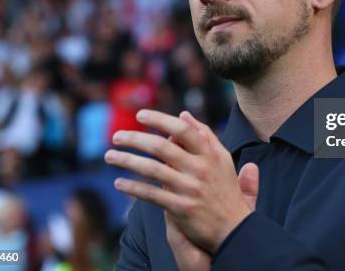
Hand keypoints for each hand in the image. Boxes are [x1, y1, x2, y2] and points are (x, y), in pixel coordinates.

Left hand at [105, 110, 256, 252]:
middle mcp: (200, 168)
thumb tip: (184, 114)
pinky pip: (151, 195)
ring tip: (109, 156)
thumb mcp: (223, 158)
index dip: (160, 120)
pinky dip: (133, 187)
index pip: (183, 130)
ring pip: (152, 169)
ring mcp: (190, 189)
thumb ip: (205, 135)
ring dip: (127, 161)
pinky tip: (119, 182)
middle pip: (162, 147)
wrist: (235, 229)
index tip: (140, 115)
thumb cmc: (226, 190)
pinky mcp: (180, 208)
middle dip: (135, 139)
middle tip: (116, 136)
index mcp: (210, 154)